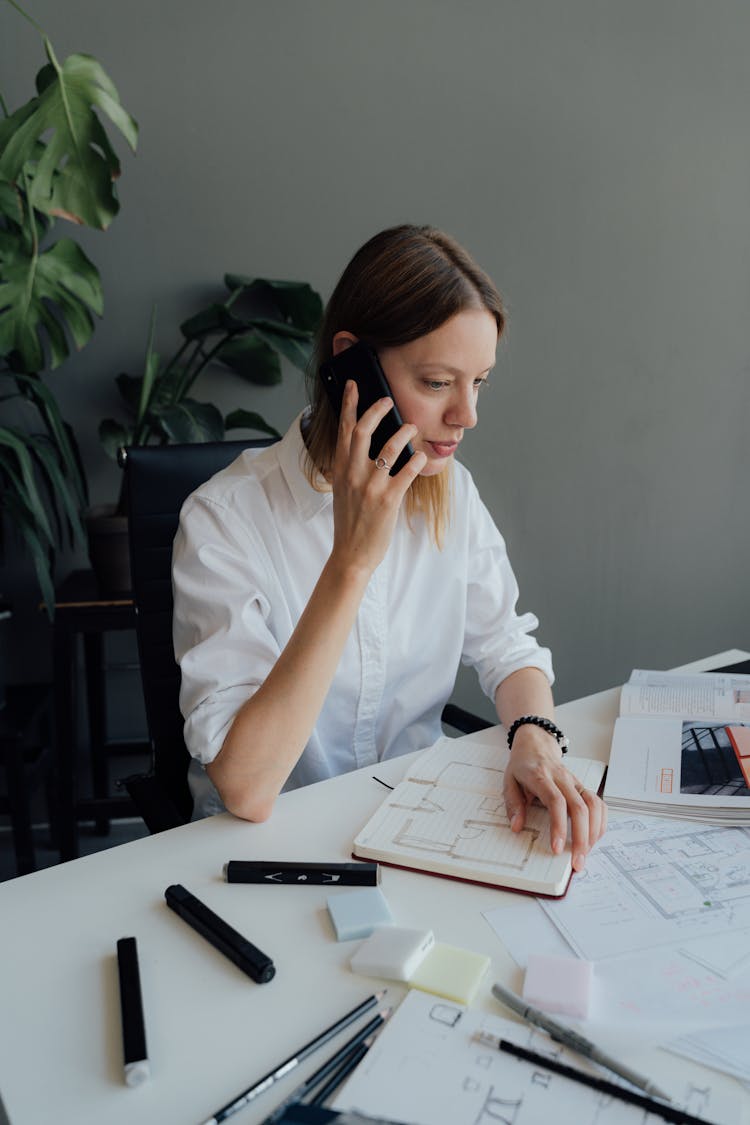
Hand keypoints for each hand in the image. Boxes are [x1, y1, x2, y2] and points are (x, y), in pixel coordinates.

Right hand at [330, 380, 426, 576]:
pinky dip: (417, 461)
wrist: (351, 554)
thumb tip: (366, 445)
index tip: (353, 385)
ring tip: (412, 428)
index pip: (343, 429)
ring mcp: (370, 487)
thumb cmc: (350, 521)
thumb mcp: (343, 490)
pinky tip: (422, 458)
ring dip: (404, 433)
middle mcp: (352, 474)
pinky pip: (406, 473)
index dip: (348, 404)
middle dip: (376, 409)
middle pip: (362, 429)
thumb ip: (351, 467)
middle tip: (388, 400)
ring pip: (389, 448)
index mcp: (340, 470)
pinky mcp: (388, 501)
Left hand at [503, 725, 606, 870]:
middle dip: (581, 838)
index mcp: (542, 777)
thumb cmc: (523, 766)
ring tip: (586, 853)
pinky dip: (600, 823)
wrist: (536, 745)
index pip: (556, 802)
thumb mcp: (509, 781)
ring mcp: (575, 782)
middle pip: (580, 808)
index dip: (559, 826)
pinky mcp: (583, 787)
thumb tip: (517, 826)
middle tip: (577, 861)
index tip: (557, 848)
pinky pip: (599, 804)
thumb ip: (513, 804)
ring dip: (594, 833)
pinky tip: (593, 838)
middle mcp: (563, 779)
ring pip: (594, 805)